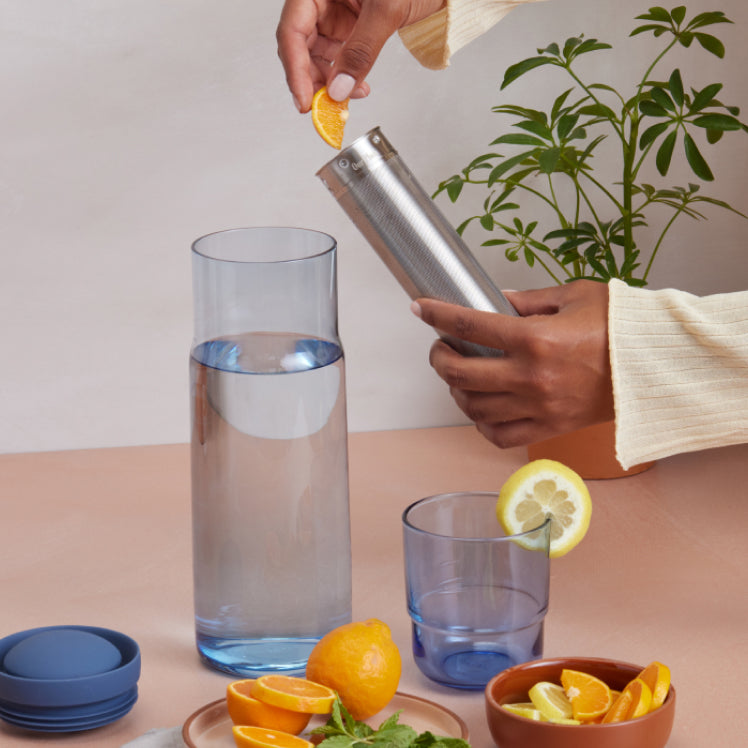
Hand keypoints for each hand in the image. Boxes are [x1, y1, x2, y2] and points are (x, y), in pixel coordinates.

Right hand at [276, 0, 444, 111]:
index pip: (292, 31)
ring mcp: (334, 12)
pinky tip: (356, 87)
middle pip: (300, 46)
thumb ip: (361, 49)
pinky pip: (337, 57)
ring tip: (345, 99)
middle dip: (311, 80)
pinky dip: (344, 76)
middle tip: (324, 107)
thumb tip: (340, 87)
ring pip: (317, 55)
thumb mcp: (386, 10)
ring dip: (328, 82)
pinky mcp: (348, 26)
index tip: (305, 100)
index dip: (295, 69)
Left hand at [412, 280, 614, 447]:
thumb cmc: (620, 328)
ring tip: (459, 377)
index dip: (437, 315)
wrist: (656, 366)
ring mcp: (539, 407)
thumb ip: (528, 300)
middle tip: (440, 348)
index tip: (420, 309)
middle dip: (439, 358)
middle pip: (461, 374)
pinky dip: (481, 424)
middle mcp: (532, 377)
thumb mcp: (574, 296)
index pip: (470, 326)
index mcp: (536, 339)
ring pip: (474, 407)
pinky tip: (481, 408)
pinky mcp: (550, 428)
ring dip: (456, 391)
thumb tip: (494, 300)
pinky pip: (500, 436)